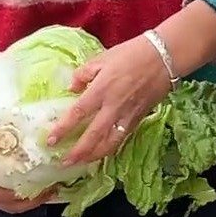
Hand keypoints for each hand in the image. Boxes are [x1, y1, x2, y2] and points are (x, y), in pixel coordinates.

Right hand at [0, 118, 55, 213]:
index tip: (27, 186)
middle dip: (29, 200)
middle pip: (6, 203)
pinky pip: (13, 199)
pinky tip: (45, 185)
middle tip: (51, 188)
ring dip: (32, 200)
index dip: (8, 192)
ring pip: (12, 205)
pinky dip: (29, 197)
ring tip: (53, 188)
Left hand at [48, 35, 172, 166]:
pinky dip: (111, 147)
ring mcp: (128, 114)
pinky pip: (123, 137)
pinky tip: (103, 151)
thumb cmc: (132, 54)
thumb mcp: (103, 58)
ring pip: (111, 142)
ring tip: (83, 163)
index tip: (51, 140)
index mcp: (101, 89)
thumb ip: (83, 73)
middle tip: (65, 162)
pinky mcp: (140, 117)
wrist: (164, 57)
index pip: (78, 113)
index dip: (63, 129)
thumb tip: (72, 88)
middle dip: (78, 151)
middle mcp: (113, 106)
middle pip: (94, 135)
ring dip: (95, 155)